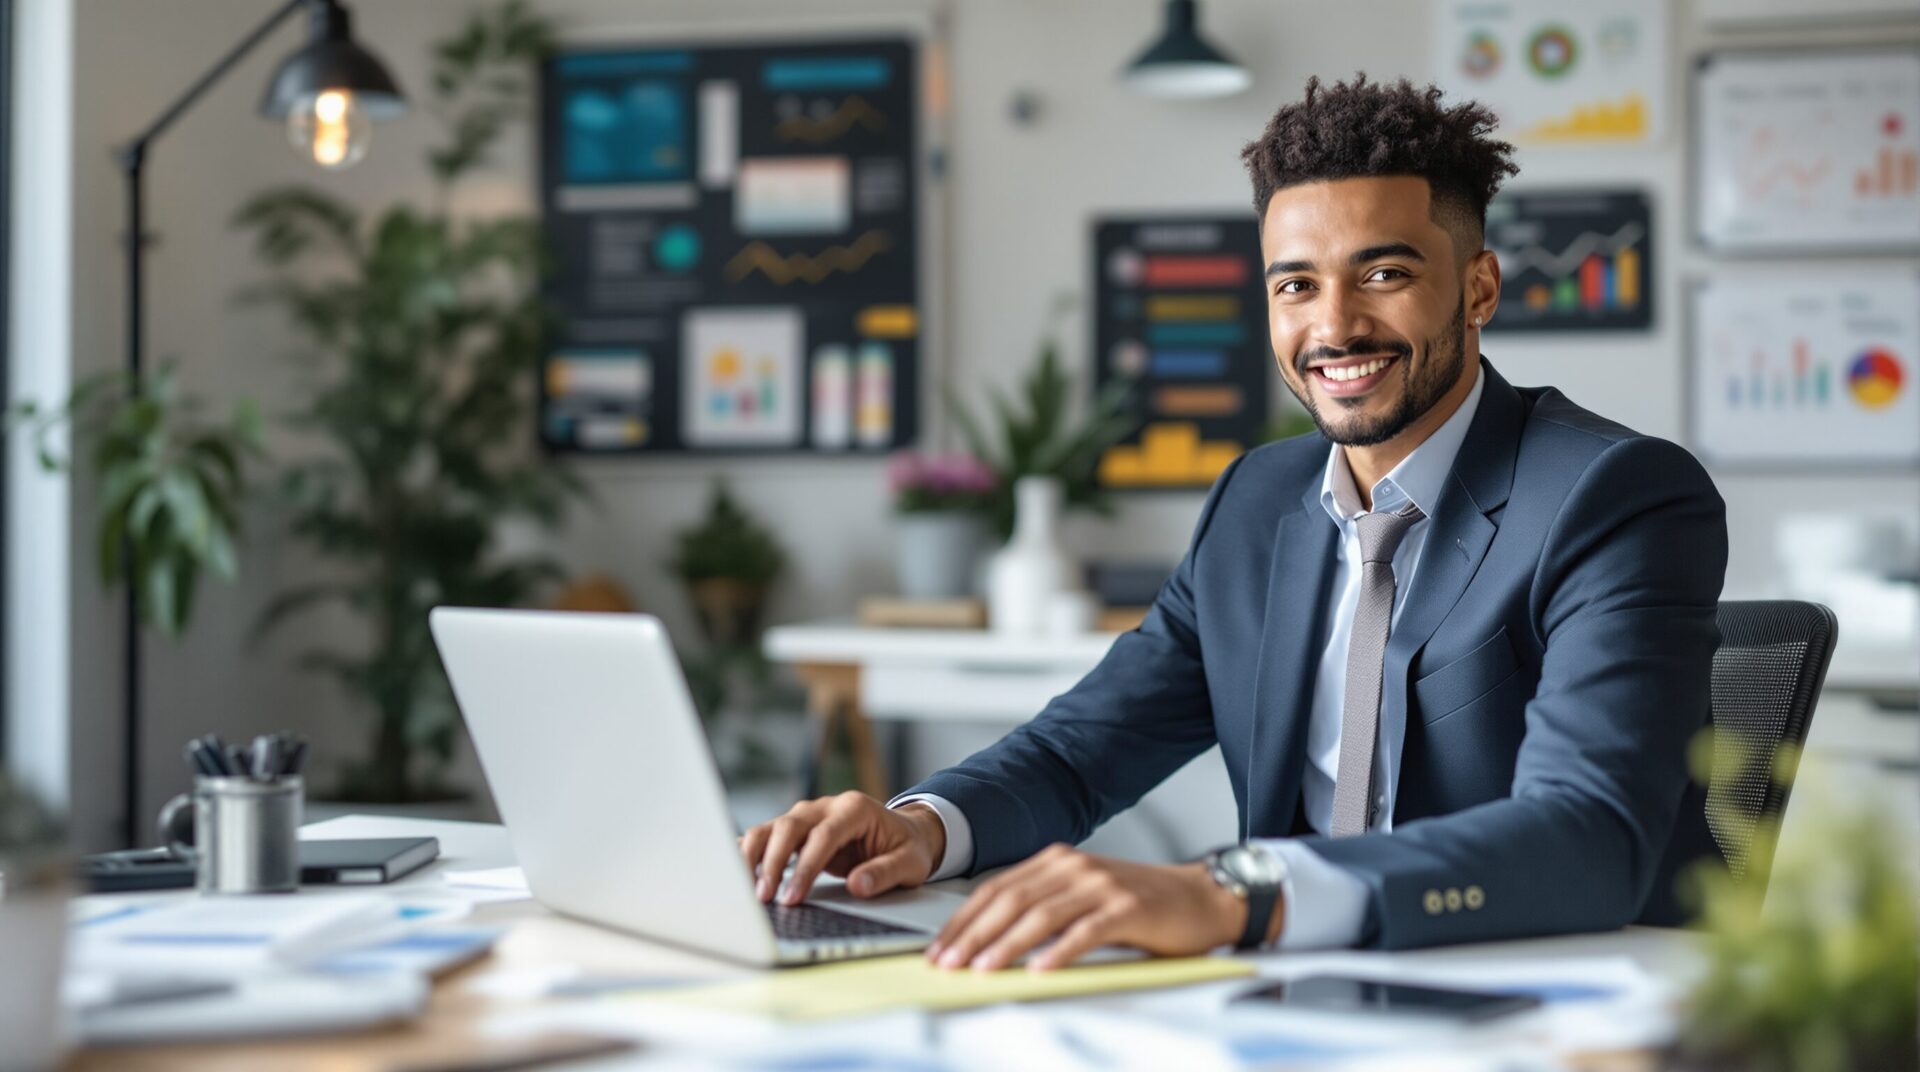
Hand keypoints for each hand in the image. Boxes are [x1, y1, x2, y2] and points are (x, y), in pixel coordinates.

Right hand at [737, 791, 946, 904]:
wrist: (903, 833)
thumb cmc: (906, 848)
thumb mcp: (910, 863)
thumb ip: (886, 873)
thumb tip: (858, 886)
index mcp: (855, 808)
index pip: (823, 835)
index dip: (805, 867)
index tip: (793, 897)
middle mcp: (826, 806)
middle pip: (789, 826)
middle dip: (773, 862)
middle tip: (764, 897)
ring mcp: (807, 816)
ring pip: (770, 828)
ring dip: (754, 858)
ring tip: (748, 891)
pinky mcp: (795, 830)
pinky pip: (766, 837)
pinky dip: (749, 852)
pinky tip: (734, 872)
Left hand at [928, 844, 1248, 972]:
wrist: (1201, 899)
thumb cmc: (1141, 904)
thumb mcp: (1084, 896)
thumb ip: (1044, 905)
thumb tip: (990, 938)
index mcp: (1058, 861)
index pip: (997, 889)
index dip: (964, 919)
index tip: (939, 948)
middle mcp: (1075, 867)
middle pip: (1011, 900)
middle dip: (973, 934)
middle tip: (947, 963)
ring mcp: (1101, 885)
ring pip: (1041, 915)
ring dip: (1006, 944)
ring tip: (981, 968)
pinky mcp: (1128, 908)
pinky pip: (1085, 931)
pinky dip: (1058, 951)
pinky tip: (1039, 969)